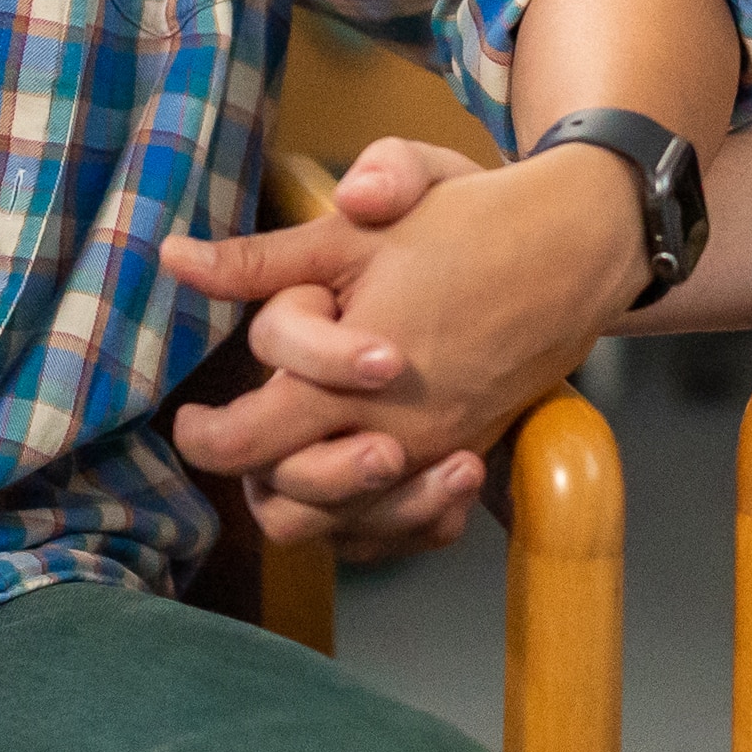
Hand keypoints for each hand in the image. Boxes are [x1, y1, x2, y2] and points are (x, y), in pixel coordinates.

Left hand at [162, 137, 646, 553]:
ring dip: (301, 498)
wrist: (576, 246)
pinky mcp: (466, 456)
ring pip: (340, 526)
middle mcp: (393, 433)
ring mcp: (435, 453)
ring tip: (280, 451)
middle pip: (287, 500)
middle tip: (218, 434)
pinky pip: (400, 528)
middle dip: (244, 471)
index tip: (188, 418)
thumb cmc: (466, 223)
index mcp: (351, 379)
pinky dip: (364, 519)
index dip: (203, 438)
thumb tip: (174, 260)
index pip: (250, 443)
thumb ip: (260, 258)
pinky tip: (344, 477)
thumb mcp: (353, 228)